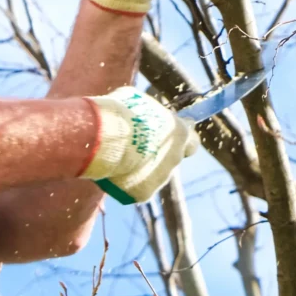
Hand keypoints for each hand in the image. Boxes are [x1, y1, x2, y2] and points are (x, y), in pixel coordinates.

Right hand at [83, 85, 197, 204]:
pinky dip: (126, 182)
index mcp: (178, 133)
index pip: (192, 142)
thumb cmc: (120, 114)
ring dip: (140, 169)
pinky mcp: (144, 193)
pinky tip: (112, 172)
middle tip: (135, 148)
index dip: (181, 141)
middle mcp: (174, 158)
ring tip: (118, 159)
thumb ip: (148, 112)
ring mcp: (161, 178)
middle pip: (170, 159)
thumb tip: (144, 111)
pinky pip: (136, 188)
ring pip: (153, 175)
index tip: (169, 138)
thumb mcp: (137, 101)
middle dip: (156, 155)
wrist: (104, 140)